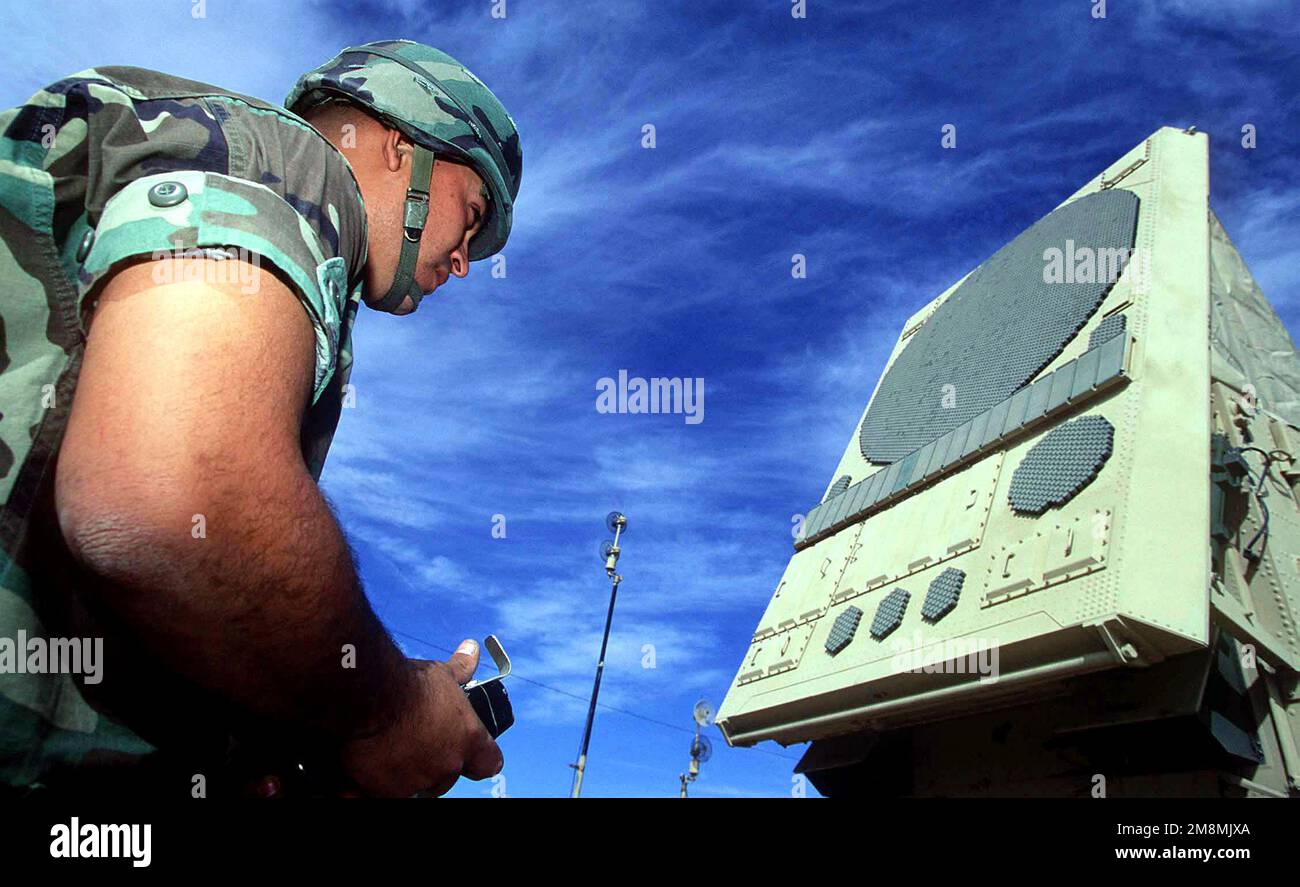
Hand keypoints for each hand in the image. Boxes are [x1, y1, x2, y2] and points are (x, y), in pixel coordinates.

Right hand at [340, 639, 502, 796]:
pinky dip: (376, 783)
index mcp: (468, 738)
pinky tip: (369, 763)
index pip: (488, 763)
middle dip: (431, 764)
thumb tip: (471, 649)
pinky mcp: (387, 792)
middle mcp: (448, 765)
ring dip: (404, 774)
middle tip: (411, 741)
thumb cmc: (407, 682)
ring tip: (387, 747)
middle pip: (446, 777)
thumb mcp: (440, 673)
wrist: (369, 697)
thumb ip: (460, 669)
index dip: (477, 759)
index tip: (464, 752)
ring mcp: (418, 781)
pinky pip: (384, 793)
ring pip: (415, 787)